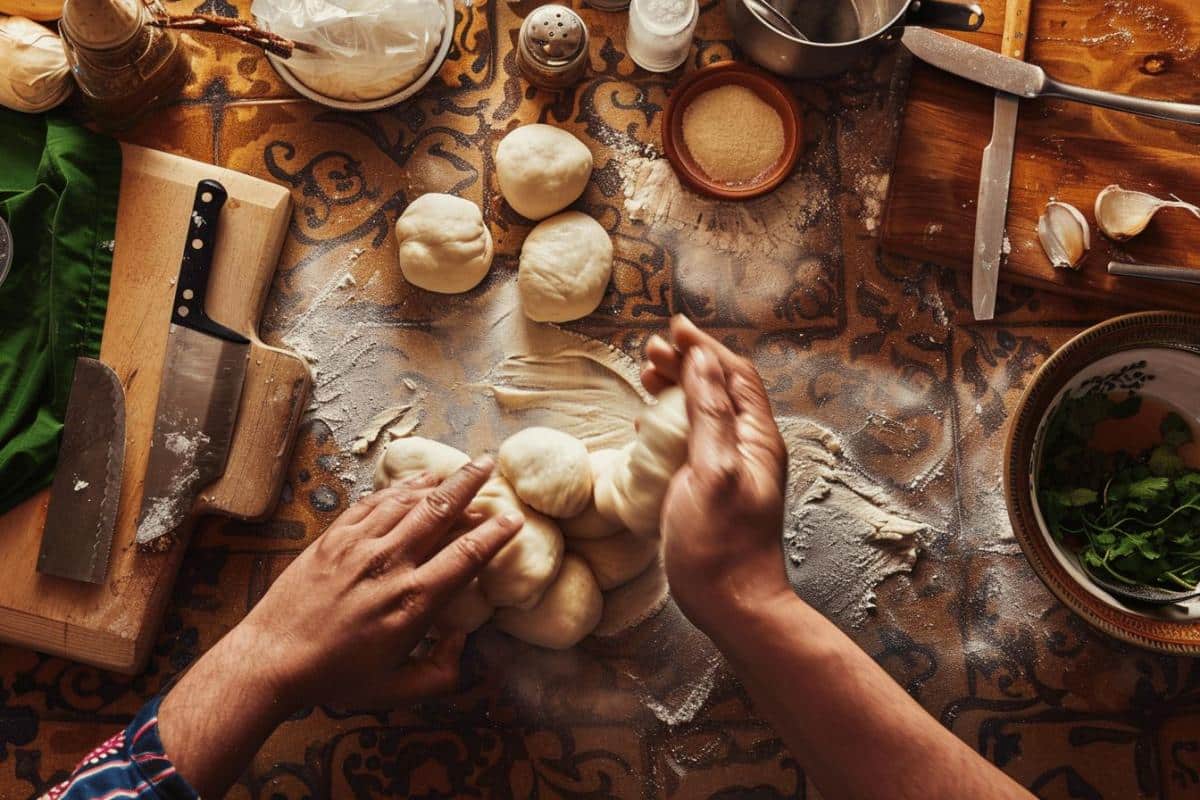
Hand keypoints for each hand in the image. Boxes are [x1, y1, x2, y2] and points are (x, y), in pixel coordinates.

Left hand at [230, 457, 522, 709]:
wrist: (271, 658)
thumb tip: (464, 642)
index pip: (466, 557)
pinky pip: (373, 503)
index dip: (495, 534)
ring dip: (438, 480)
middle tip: (490, 462)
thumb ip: (440, 672)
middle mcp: (389, 565)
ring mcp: (359, 546)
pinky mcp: (333, 538)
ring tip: (460, 466)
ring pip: (407, 500)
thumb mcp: (395, 690)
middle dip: (470, 484)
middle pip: (439, 511)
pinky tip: (414, 481)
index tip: (514, 518)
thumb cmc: (335, 677)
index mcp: (412, 603)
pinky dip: (398, 489)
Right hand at [641, 316, 790, 634]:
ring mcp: (730, 468)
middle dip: (687, 363)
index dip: (704, 347)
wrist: (731, 605)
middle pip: (719, 388)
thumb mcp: (712, 471)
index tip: (673, 328)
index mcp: (756, 437)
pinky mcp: (710, 488)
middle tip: (650, 352)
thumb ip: (709, 413)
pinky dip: (670, 420)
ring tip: (647, 376)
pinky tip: (648, 424)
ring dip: (676, 388)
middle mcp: (747, 447)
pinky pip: (693, 439)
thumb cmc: (720, 544)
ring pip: (705, 411)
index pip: (734, 374)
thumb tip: (701, 361)